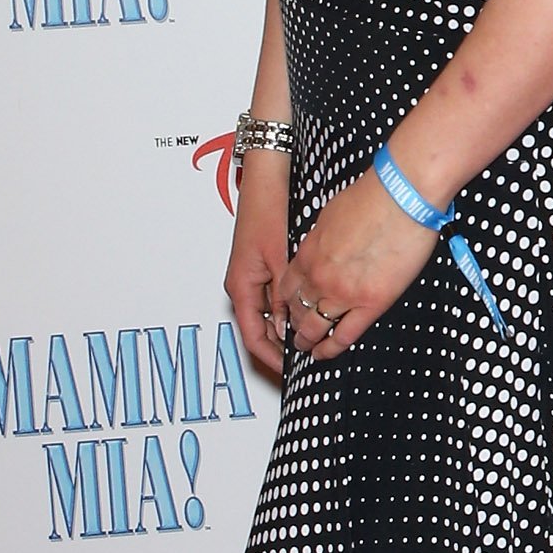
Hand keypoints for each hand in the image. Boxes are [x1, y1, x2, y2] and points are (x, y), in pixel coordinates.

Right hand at [225, 149, 293, 380]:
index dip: (271, 357)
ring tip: (310, 344)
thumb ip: (285, 293)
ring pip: (269, 315)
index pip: (253, 336)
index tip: (290, 370)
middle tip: (305, 361)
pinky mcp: (264, 267)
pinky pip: (275, 299)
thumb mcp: (279, 259)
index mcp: (242, 286)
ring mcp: (252, 276)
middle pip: (260, 330)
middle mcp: (243, 284)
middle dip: (280, 348)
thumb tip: (292, 324)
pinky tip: (309, 315)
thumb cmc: (268, 213)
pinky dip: (289, 311)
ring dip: (286, 331)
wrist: (265, 182)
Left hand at [272, 168, 439, 363]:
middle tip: (295, 335)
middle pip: (297, 311)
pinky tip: (328, 353)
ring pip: (315, 328)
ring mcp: (343, 293)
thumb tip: (327, 248)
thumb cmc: (373, 196)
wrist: (401, 195)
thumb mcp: (332, 214)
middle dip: (293, 326)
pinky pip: (345, 335)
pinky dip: (333, 348)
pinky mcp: (371, 303)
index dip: (285, 305)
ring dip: (308, 341)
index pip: (286, 289)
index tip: (288, 312)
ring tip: (308, 349)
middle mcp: (319, 277)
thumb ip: (323, 239)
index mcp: (308, 254)